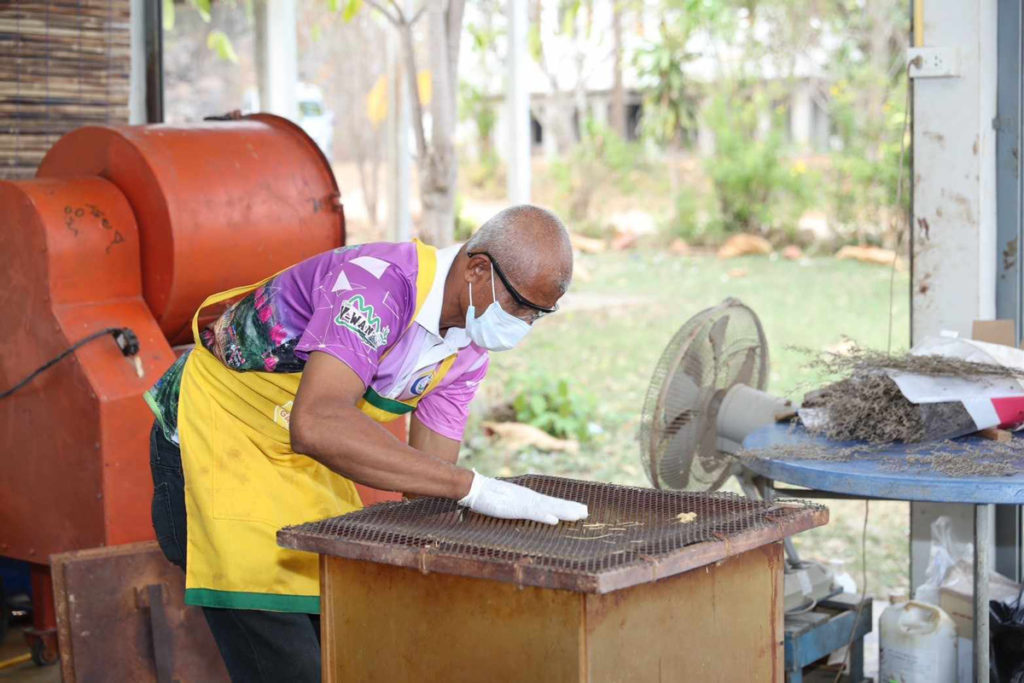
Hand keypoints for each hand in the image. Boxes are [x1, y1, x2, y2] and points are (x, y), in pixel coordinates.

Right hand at [457, 471, 588, 524]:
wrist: (475, 487)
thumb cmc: (489, 495)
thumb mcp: (507, 502)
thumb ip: (518, 504)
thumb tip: (525, 507)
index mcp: (528, 497)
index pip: (551, 502)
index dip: (565, 506)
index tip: (579, 509)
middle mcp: (529, 498)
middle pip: (554, 504)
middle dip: (570, 508)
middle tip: (586, 512)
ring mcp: (522, 503)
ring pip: (547, 508)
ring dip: (563, 512)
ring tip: (578, 515)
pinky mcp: (514, 508)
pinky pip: (532, 513)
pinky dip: (544, 516)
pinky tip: (554, 520)